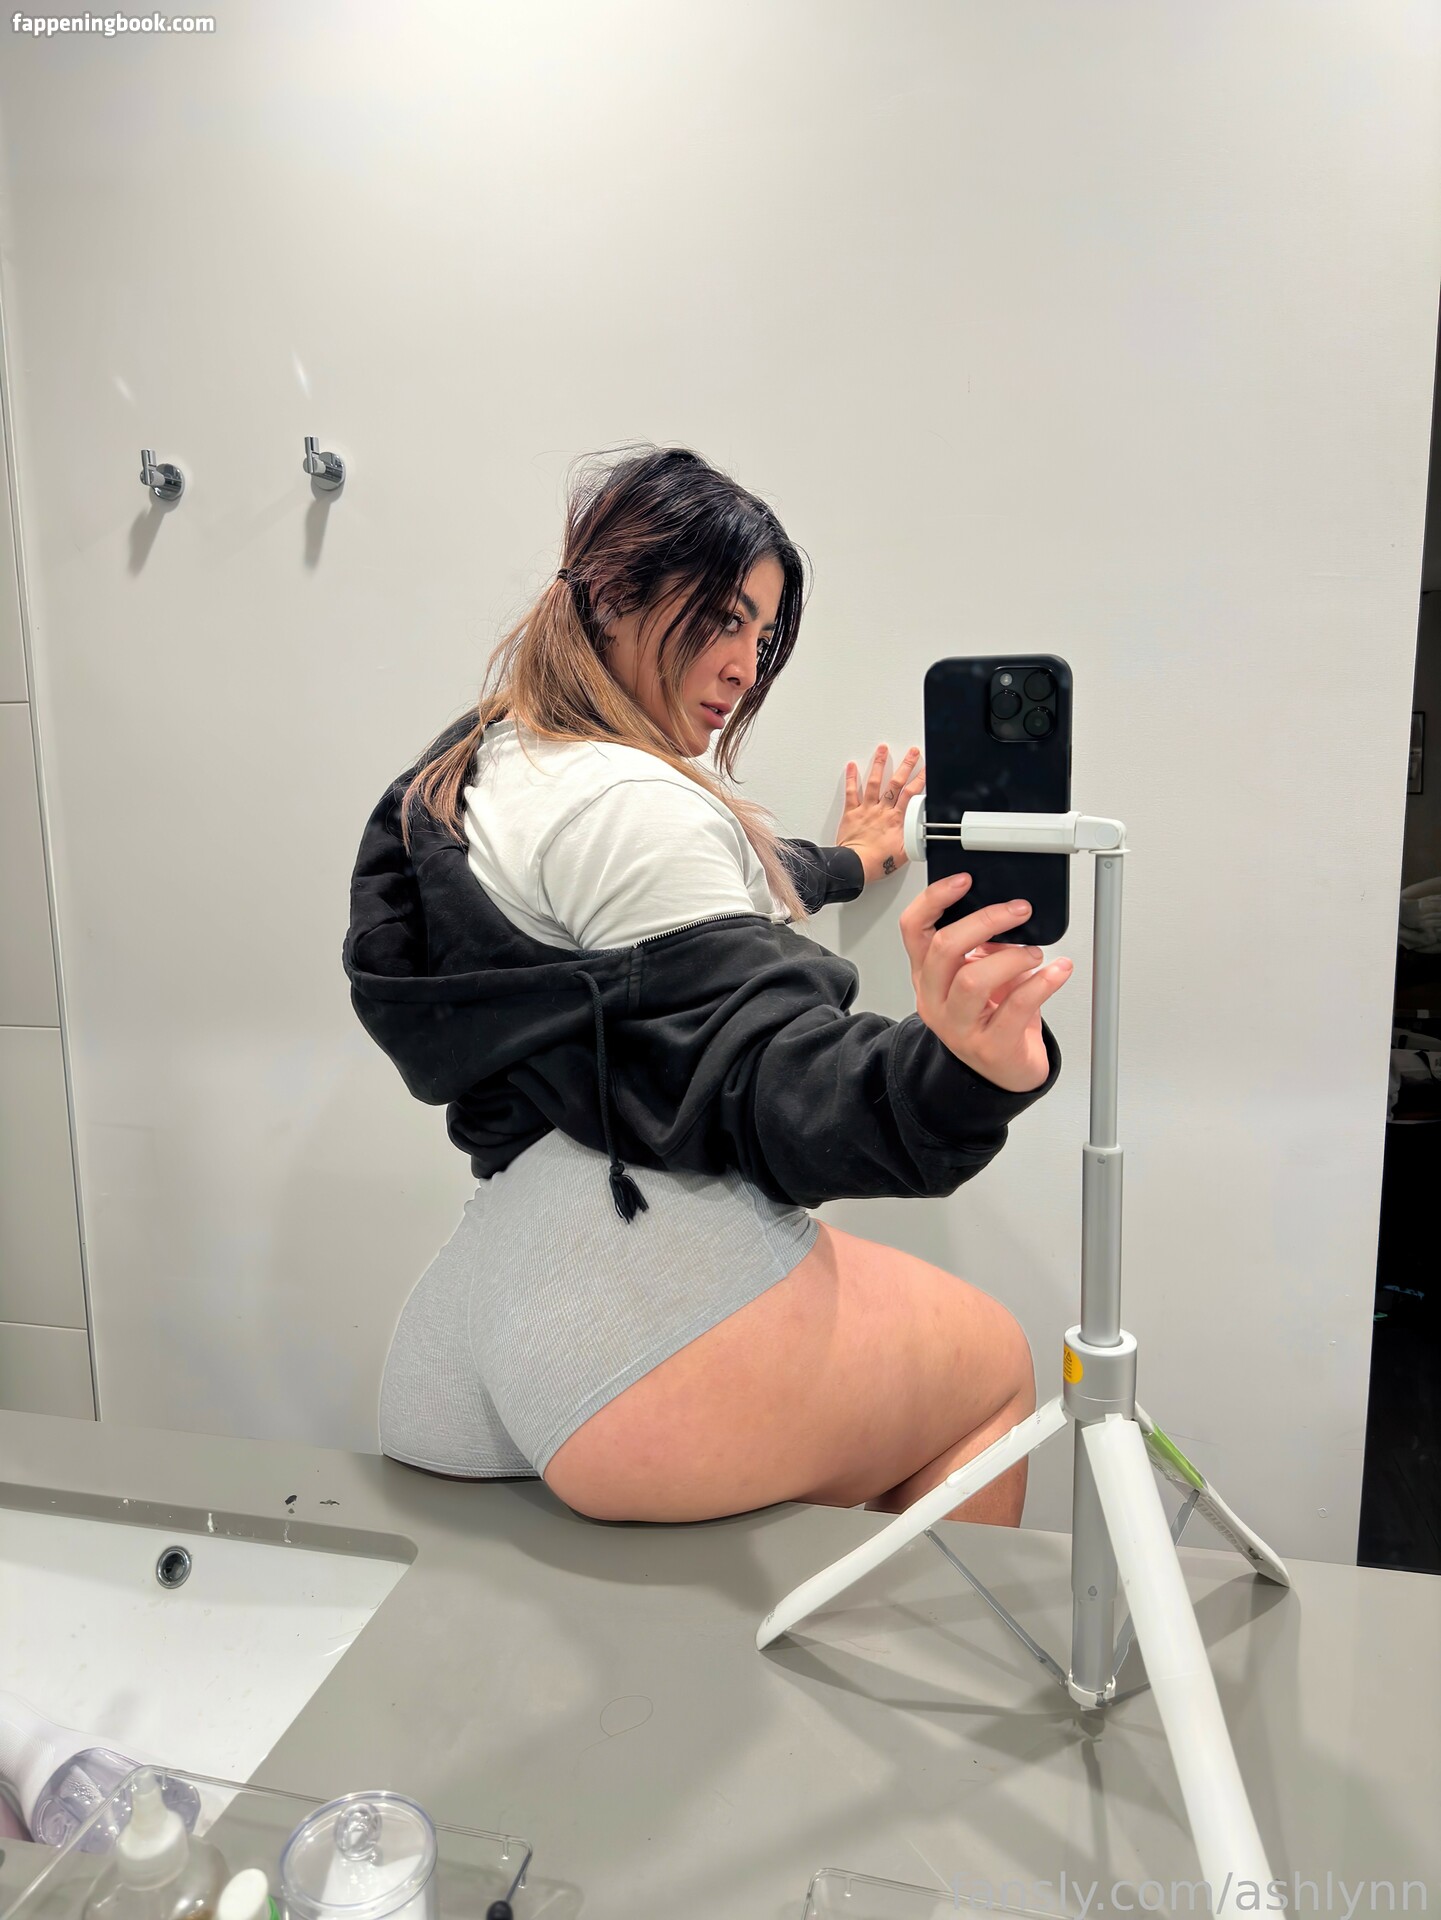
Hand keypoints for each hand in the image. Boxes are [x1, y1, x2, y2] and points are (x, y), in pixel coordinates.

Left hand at [837, 743, 925, 885]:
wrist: (856, 866)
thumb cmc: (878, 862)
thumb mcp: (905, 854)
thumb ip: (915, 841)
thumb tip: (924, 836)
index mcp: (897, 819)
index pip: (911, 794)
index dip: (920, 779)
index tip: (925, 768)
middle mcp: (882, 811)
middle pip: (896, 783)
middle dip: (906, 765)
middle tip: (912, 752)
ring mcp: (866, 809)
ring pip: (874, 782)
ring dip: (879, 764)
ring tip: (882, 749)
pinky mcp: (851, 813)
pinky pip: (851, 792)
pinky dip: (851, 778)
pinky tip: (852, 766)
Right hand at [899, 872, 1072, 1093]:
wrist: (1003, 1073)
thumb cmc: (990, 1019)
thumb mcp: (977, 976)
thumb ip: (982, 947)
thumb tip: (1005, 917)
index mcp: (926, 976)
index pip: (913, 929)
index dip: (935, 899)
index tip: (966, 881)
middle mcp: (934, 1000)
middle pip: (944, 948)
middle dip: (986, 921)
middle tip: (1018, 911)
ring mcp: (958, 1027)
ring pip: (973, 980)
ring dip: (1012, 957)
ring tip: (1034, 953)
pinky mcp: (990, 1047)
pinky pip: (1016, 1008)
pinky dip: (1043, 983)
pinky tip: (1058, 971)